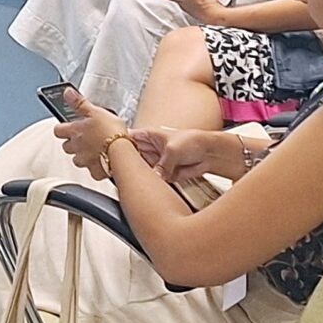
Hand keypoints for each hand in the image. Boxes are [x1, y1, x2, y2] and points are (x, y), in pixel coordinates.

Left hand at [51, 96, 125, 179]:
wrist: (123, 152)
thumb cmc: (111, 131)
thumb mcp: (95, 111)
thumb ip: (79, 103)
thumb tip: (67, 93)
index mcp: (74, 131)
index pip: (57, 130)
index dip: (62, 128)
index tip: (68, 127)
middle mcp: (76, 147)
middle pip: (66, 146)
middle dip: (73, 143)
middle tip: (86, 138)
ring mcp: (85, 160)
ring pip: (78, 159)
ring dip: (84, 155)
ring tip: (96, 149)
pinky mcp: (95, 171)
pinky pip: (92, 171)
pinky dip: (96, 167)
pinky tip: (104, 161)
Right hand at [126, 126, 243, 187]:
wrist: (211, 153)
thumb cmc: (193, 141)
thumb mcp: (172, 151)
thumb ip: (160, 166)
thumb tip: (153, 178)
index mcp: (147, 135)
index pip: (126, 140)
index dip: (117, 147)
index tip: (111, 156)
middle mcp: (149, 149)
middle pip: (131, 158)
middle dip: (128, 165)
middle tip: (124, 173)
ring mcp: (156, 162)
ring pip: (142, 171)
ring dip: (142, 176)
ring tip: (138, 181)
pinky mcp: (164, 173)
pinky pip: (154, 181)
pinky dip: (153, 184)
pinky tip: (150, 186)